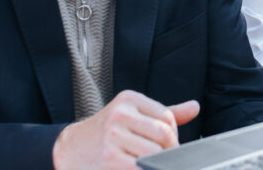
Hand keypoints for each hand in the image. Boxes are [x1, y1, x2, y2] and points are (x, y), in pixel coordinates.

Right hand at [52, 90, 199, 169]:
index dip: (172, 135)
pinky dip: (145, 169)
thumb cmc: (105, 132)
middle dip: (169, 151)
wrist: (67, 149)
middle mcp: (120, 114)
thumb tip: (195, 107)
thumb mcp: (131, 114)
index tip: (167, 146)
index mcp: (128, 99)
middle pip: (164, 135)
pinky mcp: (109, 159)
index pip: (167, 117)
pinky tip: (138, 167)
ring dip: (157, 163)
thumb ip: (163, 112)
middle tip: (164, 159)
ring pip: (155, 154)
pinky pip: (140, 168)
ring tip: (150, 163)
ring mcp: (113, 137)